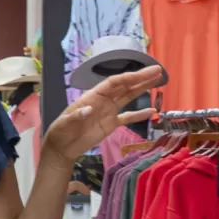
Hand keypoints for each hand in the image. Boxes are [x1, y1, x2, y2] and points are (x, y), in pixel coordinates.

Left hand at [43, 66, 160, 163]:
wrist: (62, 147)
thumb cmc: (60, 132)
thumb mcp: (65, 124)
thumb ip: (76, 116)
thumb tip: (88, 109)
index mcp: (93, 96)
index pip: (114, 83)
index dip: (130, 77)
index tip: (145, 72)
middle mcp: (103, 100)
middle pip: (124, 86)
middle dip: (141, 78)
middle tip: (158, 70)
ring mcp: (108, 112)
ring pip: (128, 97)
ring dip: (142, 88)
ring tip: (158, 80)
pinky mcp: (111, 124)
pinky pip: (128, 117)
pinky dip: (140, 114)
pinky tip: (152, 111)